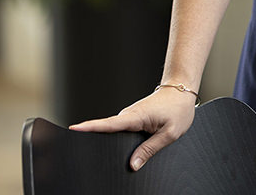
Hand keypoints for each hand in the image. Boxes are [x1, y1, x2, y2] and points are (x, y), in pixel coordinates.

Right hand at [69, 87, 197, 170]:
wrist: (181, 91)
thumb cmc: (178, 109)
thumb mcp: (170, 133)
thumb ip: (150, 149)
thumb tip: (133, 165)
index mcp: (137, 116)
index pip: (109, 124)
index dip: (91, 127)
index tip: (74, 128)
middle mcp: (130, 115)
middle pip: (108, 131)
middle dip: (97, 140)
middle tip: (90, 154)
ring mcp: (130, 116)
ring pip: (115, 131)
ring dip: (111, 140)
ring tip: (110, 152)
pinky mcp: (133, 118)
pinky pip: (122, 130)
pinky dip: (120, 137)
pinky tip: (125, 145)